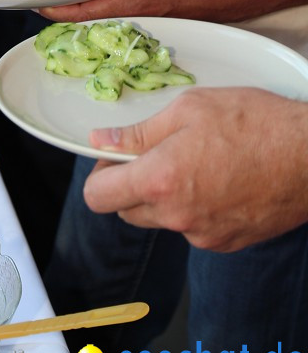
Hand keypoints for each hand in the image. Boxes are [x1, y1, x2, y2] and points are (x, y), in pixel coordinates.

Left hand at [38, 0, 244, 22]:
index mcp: (127, 4)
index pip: (82, 12)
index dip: (56, 11)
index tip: (35, 6)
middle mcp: (130, 16)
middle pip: (88, 18)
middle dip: (63, 11)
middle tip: (41, 1)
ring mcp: (139, 18)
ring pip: (102, 16)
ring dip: (81, 9)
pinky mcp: (149, 15)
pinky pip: (118, 12)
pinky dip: (101, 6)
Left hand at [83, 87, 307, 251]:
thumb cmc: (254, 123)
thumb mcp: (189, 109)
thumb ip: (139, 131)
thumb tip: (101, 141)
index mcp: (159, 180)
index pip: (98, 197)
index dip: (99, 175)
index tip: (112, 158)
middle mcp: (176, 216)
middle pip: (126, 211)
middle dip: (129, 185)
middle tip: (152, 154)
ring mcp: (203, 235)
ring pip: (160, 220)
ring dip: (162, 197)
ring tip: (193, 163)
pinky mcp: (227, 243)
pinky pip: (192, 228)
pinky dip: (193, 208)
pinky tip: (217, 180)